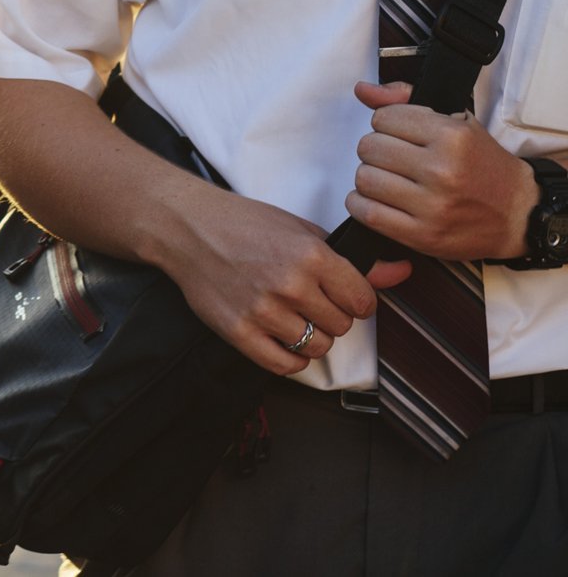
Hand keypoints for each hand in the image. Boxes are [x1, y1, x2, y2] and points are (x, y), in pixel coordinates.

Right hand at [158, 188, 409, 375]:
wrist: (188, 228)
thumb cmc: (244, 224)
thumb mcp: (302, 231)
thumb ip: (352, 259)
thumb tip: (401, 272)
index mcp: (311, 255)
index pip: (363, 301)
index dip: (356, 299)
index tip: (341, 294)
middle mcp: (290, 284)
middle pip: (342, 325)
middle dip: (331, 315)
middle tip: (309, 300)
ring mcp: (263, 310)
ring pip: (318, 346)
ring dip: (311, 336)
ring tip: (292, 316)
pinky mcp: (239, 332)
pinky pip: (286, 364)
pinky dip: (292, 357)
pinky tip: (283, 338)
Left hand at [346, 80, 535, 260]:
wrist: (519, 214)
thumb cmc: (483, 166)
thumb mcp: (457, 123)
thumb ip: (406, 100)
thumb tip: (362, 89)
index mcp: (452, 137)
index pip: (383, 118)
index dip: (387, 124)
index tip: (401, 134)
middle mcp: (442, 170)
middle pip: (369, 148)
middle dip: (377, 150)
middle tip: (395, 159)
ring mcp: (432, 206)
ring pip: (364, 178)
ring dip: (371, 178)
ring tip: (390, 180)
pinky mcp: (422, 235)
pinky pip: (366, 213)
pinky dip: (362, 204)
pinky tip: (379, 200)